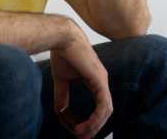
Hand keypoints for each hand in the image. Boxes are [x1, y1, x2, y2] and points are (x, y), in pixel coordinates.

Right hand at [50, 24, 112, 138]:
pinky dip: (96, 118)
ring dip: (95, 125)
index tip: (78, 130)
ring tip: (81, 134)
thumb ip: (63, 95)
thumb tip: (60, 111)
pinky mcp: (99, 79)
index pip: (99, 105)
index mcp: (95, 79)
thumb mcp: (61, 79)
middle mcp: (102, 80)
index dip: (92, 120)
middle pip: (105, 111)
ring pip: (106, 110)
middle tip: (82, 138)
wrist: (61, 37)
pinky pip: (103, 105)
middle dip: (94, 127)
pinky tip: (85, 126)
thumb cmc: (62, 52)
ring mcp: (102, 80)